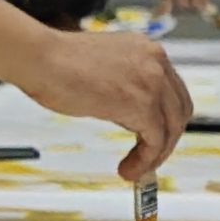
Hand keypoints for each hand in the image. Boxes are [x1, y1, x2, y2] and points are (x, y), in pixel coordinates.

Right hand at [21, 29, 191, 179]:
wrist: (40, 58)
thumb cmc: (57, 63)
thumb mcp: (104, 69)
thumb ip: (124, 84)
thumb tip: (130, 112)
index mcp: (148, 50)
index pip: (173, 90)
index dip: (165, 118)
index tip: (151, 137)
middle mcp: (156, 61)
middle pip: (179, 109)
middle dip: (166, 138)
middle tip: (147, 157)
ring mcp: (152, 81)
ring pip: (171, 128)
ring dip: (156, 154)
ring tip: (135, 170)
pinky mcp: (141, 104)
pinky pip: (155, 140)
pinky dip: (146, 160)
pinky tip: (128, 170)